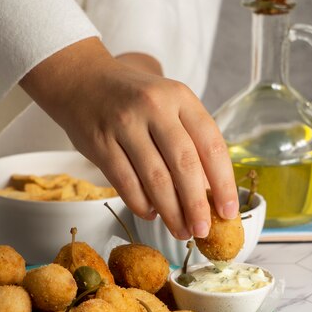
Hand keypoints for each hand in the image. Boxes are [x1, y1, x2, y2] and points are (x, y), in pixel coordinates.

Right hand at [20, 38, 238, 238]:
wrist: (81, 80)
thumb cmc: (134, 99)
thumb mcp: (168, 104)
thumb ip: (189, 140)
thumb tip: (209, 192)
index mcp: (180, 97)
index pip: (211, 145)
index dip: (223, 183)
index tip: (229, 212)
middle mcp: (154, 107)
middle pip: (184, 165)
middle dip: (197, 205)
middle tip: (203, 231)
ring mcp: (125, 124)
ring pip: (155, 179)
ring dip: (171, 212)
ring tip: (181, 231)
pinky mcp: (100, 142)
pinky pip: (125, 182)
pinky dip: (141, 204)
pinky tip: (151, 213)